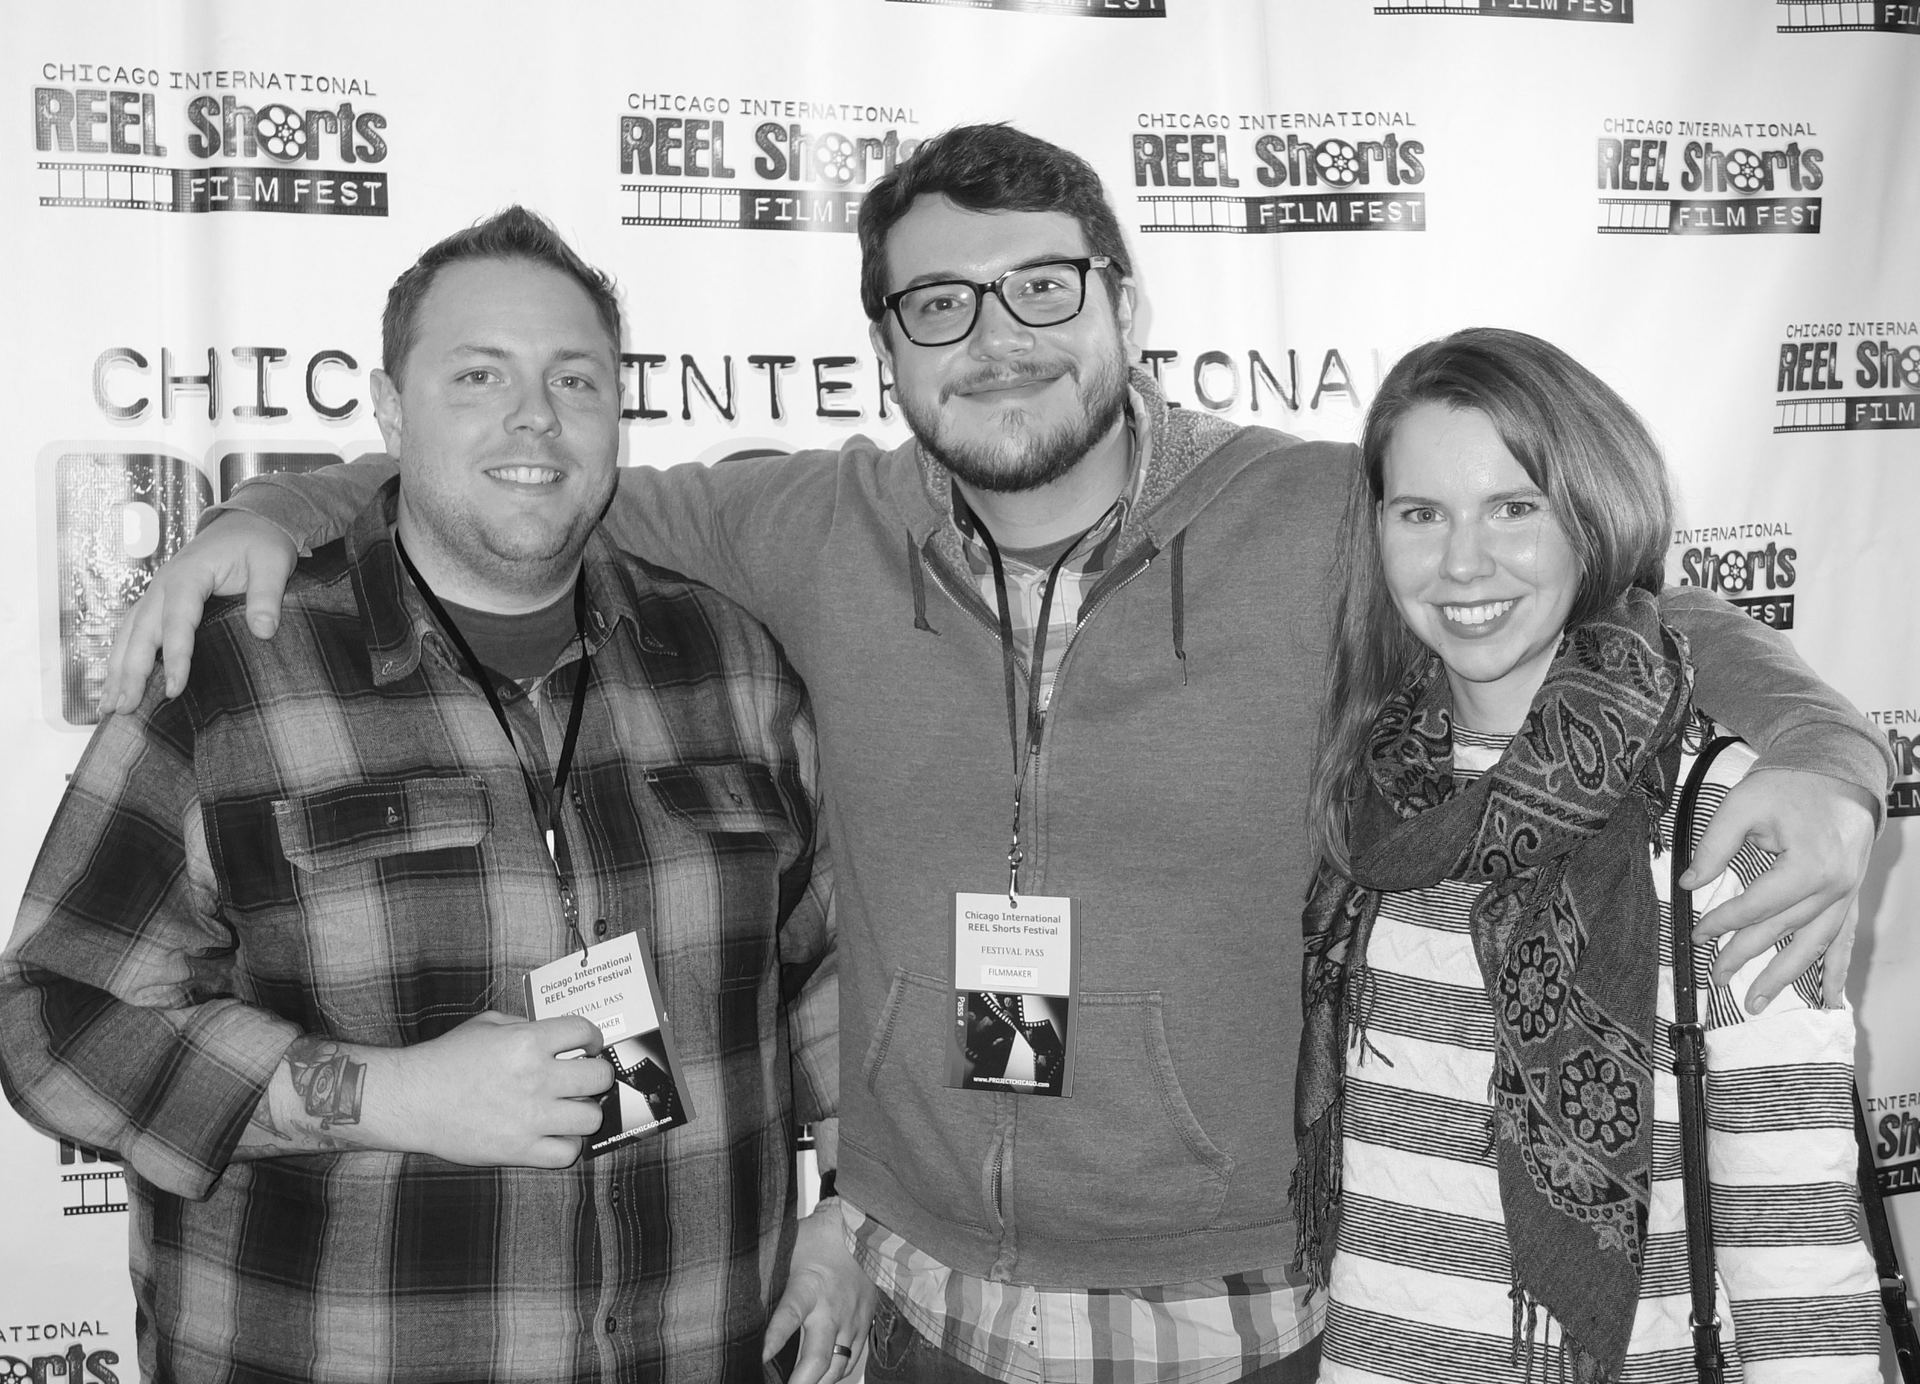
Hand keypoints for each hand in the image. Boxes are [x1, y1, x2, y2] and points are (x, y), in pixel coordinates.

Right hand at [101, 511, 298, 711]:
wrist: (250, 522)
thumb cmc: (260, 543)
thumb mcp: (273, 564)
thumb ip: (267, 596)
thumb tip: (264, 631)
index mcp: (189, 575)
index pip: (177, 620)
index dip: (175, 656)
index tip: (175, 689)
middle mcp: (164, 584)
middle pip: (142, 631)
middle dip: (131, 671)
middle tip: (124, 707)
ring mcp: (158, 592)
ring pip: (130, 634)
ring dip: (118, 669)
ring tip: (110, 706)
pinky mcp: (160, 601)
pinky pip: (135, 631)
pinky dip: (123, 657)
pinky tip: (117, 684)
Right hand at [372, 1012, 611, 1167]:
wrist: (412, 1100)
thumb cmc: (446, 1059)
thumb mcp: (487, 1025)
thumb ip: (526, 1026)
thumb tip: (560, 1037)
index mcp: (527, 1042)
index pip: (585, 1031)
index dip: (593, 1037)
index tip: (589, 1046)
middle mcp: (535, 1079)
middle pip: (599, 1077)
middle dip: (596, 1075)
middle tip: (583, 1078)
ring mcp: (530, 1119)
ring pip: (591, 1118)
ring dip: (585, 1111)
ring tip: (570, 1108)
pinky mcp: (519, 1151)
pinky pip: (567, 1153)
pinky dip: (567, 1145)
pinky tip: (555, 1135)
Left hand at [762, 1200, 874, 1383]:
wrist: (861, 1230)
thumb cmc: (817, 1240)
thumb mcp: (786, 1251)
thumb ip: (765, 1276)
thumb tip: (733, 1291)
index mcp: (808, 1287)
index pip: (788, 1317)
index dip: (773, 1340)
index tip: (759, 1358)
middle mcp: (832, 1309)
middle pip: (817, 1357)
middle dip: (800, 1382)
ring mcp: (851, 1320)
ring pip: (837, 1367)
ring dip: (818, 1383)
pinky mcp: (865, 1325)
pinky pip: (852, 1360)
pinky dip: (836, 1374)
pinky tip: (821, 1378)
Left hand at [1683, 769, 1876, 1010]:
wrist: (1838, 770)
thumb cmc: (1789, 784)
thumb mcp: (1742, 805)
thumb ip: (1714, 846)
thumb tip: (1688, 883)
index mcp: (1808, 866)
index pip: (1757, 906)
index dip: (1723, 921)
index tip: (1696, 933)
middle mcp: (1835, 888)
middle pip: (1782, 931)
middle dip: (1745, 956)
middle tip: (1716, 978)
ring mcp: (1847, 894)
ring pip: (1814, 945)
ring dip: (1786, 976)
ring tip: (1757, 1003)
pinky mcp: (1850, 895)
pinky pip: (1843, 939)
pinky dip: (1836, 970)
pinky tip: (1829, 999)